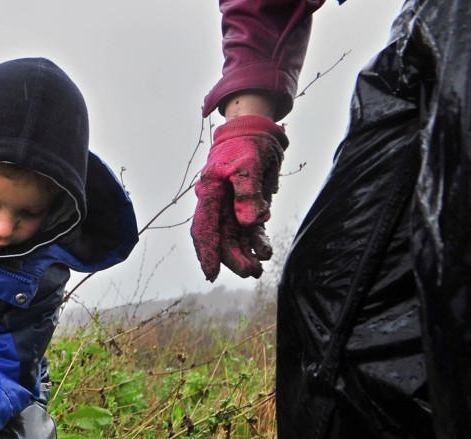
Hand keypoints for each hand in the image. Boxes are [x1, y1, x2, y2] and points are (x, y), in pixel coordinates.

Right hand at [190, 115, 287, 280]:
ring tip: (259, 268)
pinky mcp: (248, 208)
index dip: (207, 252)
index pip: (204, 228)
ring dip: (246, 254)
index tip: (211, 274)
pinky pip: (250, 231)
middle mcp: (217, 204)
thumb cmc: (248, 144)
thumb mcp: (248, 164)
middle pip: (221, 239)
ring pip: (235, 238)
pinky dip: (257, 242)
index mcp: (209, 193)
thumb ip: (247, 193)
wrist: (256, 132)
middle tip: (251, 272)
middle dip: (234, 258)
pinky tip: (265, 252)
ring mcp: (232, 208)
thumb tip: (249, 222)